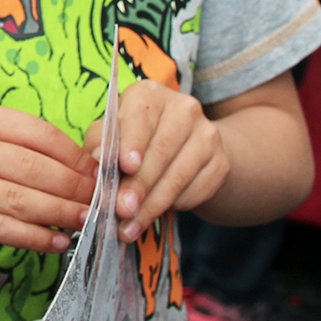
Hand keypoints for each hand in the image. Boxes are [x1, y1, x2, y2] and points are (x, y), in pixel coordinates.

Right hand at [0, 105, 95, 253]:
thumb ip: (30, 151)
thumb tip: (89, 171)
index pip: (38, 134)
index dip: (74, 156)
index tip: (98, 175)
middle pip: (32, 168)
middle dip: (73, 188)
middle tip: (98, 203)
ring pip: (21, 200)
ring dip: (60, 214)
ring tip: (85, 222)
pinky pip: (3, 229)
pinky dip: (36, 238)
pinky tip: (57, 241)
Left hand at [86, 79, 230, 242]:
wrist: (186, 150)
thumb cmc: (134, 141)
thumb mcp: (112, 135)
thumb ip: (101, 144)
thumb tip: (99, 160)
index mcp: (149, 94)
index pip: (140, 117)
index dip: (133, 143)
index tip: (126, 166)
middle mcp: (183, 108)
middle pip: (160, 151)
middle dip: (138, 185)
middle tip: (121, 210)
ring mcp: (207, 134)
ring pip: (178, 175)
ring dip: (153, 205)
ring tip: (130, 226)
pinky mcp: (221, 162)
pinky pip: (197, 190)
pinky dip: (175, 206)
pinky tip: (156, 216)